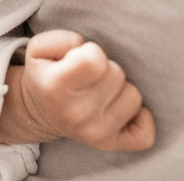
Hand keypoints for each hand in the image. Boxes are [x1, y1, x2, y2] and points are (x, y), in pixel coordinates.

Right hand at [0, 30, 155, 151]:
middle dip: (105, 68)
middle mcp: (77, 114)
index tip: (79, 57)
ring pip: (133, 96)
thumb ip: (63, 38)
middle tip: (88, 75)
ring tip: (100, 89)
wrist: (38, 111)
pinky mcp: (109, 145)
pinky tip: (120, 107)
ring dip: (119, 88)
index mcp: (56, 86)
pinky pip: (145, 135)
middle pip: (117, 74)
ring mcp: (95, 133)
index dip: (91, 51)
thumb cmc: (44, 73)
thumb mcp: (38, 46)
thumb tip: (91, 52)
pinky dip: (139, 118)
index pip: (95, 60)